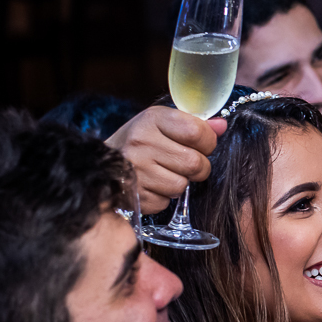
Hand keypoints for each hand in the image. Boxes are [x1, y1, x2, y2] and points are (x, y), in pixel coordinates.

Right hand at [106, 106, 225, 214]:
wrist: (99, 163)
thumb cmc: (140, 142)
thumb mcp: (163, 124)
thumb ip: (195, 125)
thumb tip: (222, 126)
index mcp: (153, 119)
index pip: (198, 132)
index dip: (208, 142)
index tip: (201, 144)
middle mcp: (141, 142)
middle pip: (195, 163)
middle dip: (198, 167)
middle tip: (186, 164)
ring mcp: (134, 169)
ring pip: (181, 186)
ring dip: (180, 183)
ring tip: (165, 173)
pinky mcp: (132, 194)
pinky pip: (165, 202)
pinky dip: (163, 197)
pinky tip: (151, 185)